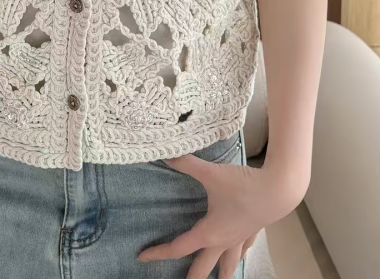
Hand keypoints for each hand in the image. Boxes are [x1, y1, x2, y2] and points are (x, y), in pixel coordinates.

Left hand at [136, 153, 306, 278]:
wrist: (278, 190)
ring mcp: (239, 239)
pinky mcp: (253, 231)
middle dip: (192, 278)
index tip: (142, 257)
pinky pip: (243, 248)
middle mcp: (223, 242)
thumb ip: (185, 163)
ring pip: (228, 264)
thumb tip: (165, 154)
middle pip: (203, 268)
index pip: (178, 248)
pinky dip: (239, 255)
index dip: (158, 253)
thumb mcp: (210, 173)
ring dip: (220, 273)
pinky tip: (240, 254)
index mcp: (208, 233)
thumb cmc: (243, 185)